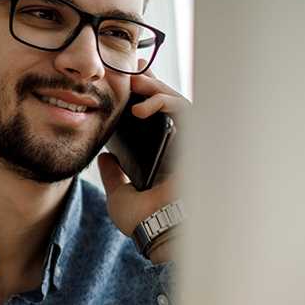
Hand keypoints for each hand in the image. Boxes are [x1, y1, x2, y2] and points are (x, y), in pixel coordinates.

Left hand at [97, 63, 189, 262]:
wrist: (157, 232)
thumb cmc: (143, 220)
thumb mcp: (120, 194)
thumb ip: (114, 176)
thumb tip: (105, 159)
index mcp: (161, 156)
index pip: (156, 118)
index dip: (143, 97)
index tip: (125, 83)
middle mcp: (179, 147)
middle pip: (168, 104)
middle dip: (149, 83)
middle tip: (129, 72)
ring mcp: (190, 143)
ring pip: (178, 101)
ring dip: (155, 87)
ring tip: (133, 84)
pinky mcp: (199, 141)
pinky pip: (186, 111)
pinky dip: (165, 103)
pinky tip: (141, 109)